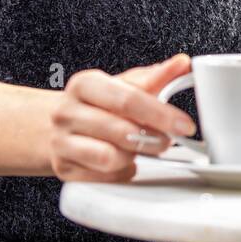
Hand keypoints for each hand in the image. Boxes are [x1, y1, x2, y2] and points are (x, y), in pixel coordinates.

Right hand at [49, 54, 196, 182]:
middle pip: (120, 131)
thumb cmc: (95, 103)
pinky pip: (103, 178)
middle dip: (152, 139)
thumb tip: (182, 64)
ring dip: (134, 156)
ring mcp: (60, 142)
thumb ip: (154, 76)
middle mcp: (67, 112)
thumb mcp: (121, 84)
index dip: (161, 114)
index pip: (128, 100)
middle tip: (167, 140)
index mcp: (84, 84)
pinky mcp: (63, 169)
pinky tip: (124, 162)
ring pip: (110, 158)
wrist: (56, 123)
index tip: (184, 125)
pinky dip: (121, 172)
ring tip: (139, 148)